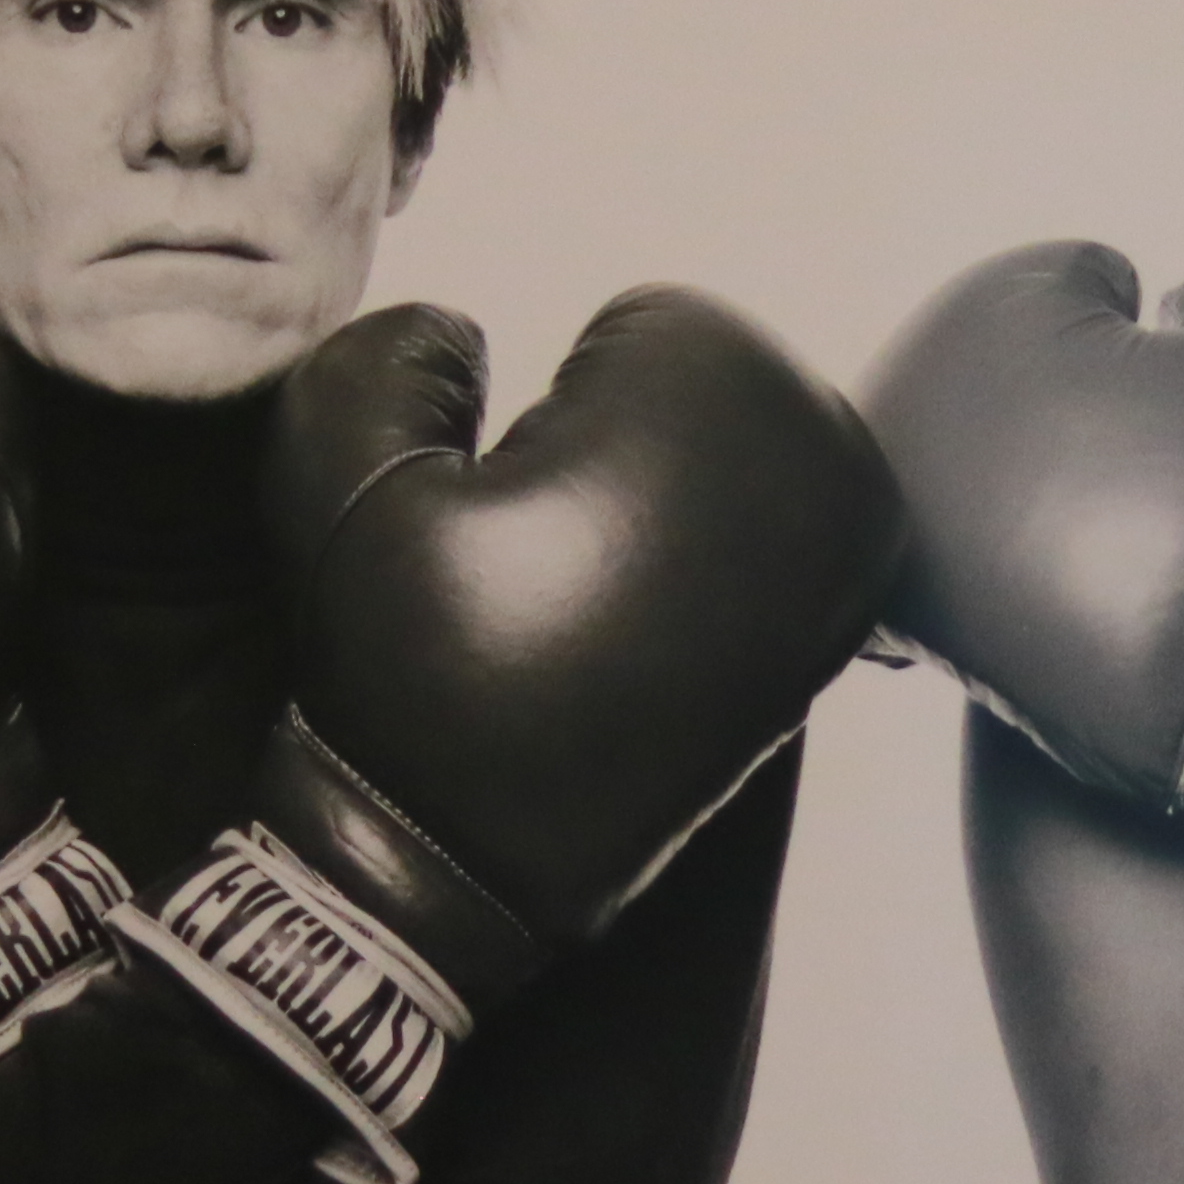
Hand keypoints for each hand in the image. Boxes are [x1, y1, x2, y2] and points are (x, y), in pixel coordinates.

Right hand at [125, 287, 903, 1183]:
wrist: (467, 856)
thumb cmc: (408, 667)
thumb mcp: (334, 473)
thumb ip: (395, 349)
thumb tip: (471, 334)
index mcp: (715, 398)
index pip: (657, 327)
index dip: (564, 402)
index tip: (526, 499)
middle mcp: (819, 462)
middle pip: (726, 389)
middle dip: (640, 448)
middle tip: (563, 557)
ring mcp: (849, 555)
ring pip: (757, 460)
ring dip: (687, 502)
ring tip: (606, 597)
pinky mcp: (841, 632)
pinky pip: (784, 542)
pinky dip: (724, 564)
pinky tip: (657, 635)